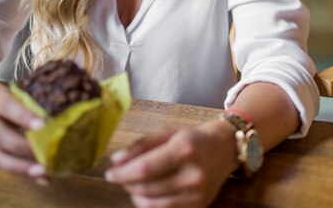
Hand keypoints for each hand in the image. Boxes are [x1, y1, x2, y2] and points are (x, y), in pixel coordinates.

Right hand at [0, 81, 47, 182]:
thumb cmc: (6, 94)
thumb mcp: (15, 90)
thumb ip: (32, 100)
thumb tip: (64, 110)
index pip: (7, 106)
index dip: (24, 116)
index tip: (43, 125)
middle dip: (23, 147)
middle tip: (46, 153)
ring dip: (21, 167)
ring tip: (44, 172)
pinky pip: (3, 166)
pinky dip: (23, 173)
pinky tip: (43, 178)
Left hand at [105, 121, 236, 207]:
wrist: (222, 150)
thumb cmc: (190, 138)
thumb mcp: (166, 132)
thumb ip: (140, 146)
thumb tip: (116, 160)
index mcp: (183, 150)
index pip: (146, 168)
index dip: (123, 174)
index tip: (110, 173)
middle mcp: (193, 174)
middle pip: (148, 188)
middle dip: (127, 184)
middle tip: (118, 176)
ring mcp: (197, 194)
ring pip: (153, 203)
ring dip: (135, 195)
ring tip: (130, 184)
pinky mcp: (198, 206)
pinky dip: (149, 203)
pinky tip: (145, 192)